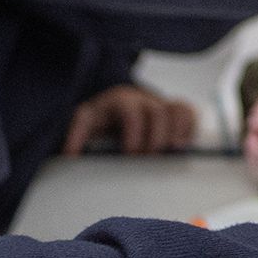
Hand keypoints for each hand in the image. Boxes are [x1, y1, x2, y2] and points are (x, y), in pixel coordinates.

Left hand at [61, 83, 201, 155]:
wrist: (114, 105)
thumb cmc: (101, 117)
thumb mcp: (86, 121)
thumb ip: (76, 135)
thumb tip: (70, 154)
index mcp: (120, 100)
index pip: (130, 111)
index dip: (134, 132)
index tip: (131, 153)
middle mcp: (142, 100)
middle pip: (157, 112)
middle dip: (156, 137)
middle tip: (149, 158)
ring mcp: (159, 103)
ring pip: (176, 110)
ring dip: (175, 132)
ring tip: (169, 152)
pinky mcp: (172, 110)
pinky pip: (188, 113)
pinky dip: (188, 129)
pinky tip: (180, 145)